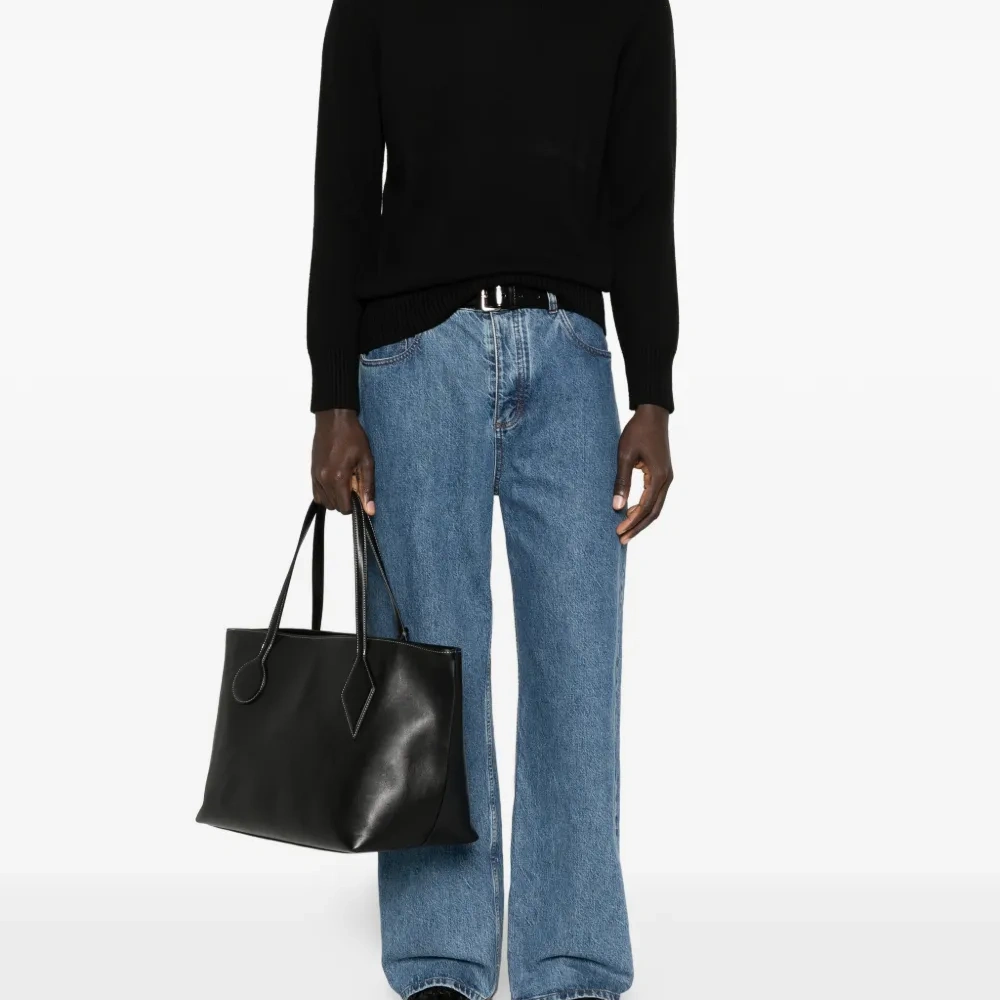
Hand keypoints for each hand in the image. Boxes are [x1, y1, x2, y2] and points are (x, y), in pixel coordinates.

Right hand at [311, 408, 375, 514]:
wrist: (333, 419)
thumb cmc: (352, 437)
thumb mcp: (366, 461)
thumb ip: (368, 487)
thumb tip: (370, 510)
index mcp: (338, 478)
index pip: (344, 508)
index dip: (355, 505)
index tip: (360, 492)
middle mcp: (324, 480)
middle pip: (335, 507)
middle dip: (346, 501)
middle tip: (354, 483)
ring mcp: (316, 476)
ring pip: (325, 502)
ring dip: (336, 498)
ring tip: (345, 481)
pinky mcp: (312, 472)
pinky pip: (317, 494)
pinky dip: (326, 493)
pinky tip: (335, 480)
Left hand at [613, 404, 672, 543]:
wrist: (653, 413)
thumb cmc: (637, 431)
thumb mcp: (625, 455)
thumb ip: (621, 481)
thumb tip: (616, 506)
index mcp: (659, 476)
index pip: (646, 507)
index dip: (632, 522)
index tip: (618, 532)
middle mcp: (667, 480)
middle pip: (654, 512)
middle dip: (638, 527)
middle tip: (622, 539)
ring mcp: (667, 477)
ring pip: (656, 506)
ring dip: (642, 519)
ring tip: (626, 530)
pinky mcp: (663, 474)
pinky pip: (656, 497)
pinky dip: (645, 508)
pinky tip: (632, 512)